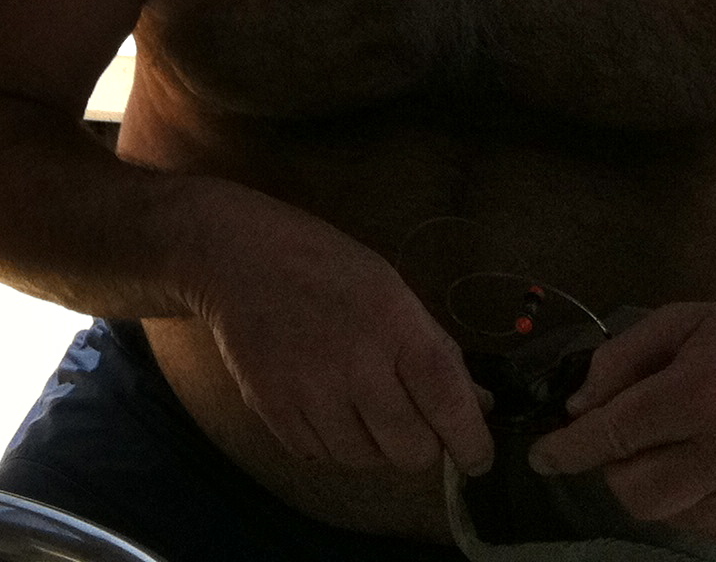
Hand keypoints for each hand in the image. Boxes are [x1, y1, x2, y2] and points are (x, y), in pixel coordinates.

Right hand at [193, 202, 493, 477]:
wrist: (237, 255)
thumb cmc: (324, 266)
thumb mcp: (391, 290)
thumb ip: (436, 350)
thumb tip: (478, 405)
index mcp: (392, 323)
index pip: (448, 403)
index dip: (471, 443)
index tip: (476, 459)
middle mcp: (352, 361)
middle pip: (409, 450)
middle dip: (420, 445)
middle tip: (409, 419)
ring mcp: (307, 389)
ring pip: (364, 461)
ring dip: (372, 444)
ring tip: (359, 404)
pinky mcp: (271, 407)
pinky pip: (319, 455)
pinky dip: (330, 440)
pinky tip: (324, 403)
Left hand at [527, 297, 715, 541]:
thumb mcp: (682, 322)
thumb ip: (621, 360)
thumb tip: (577, 408)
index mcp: (702, 394)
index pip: (614, 436)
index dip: (568, 450)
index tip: (541, 457)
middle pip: (633, 490)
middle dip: (611, 468)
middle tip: (621, 440)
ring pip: (665, 516)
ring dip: (649, 487)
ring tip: (667, 449)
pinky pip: (704, 530)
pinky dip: (687, 505)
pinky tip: (700, 468)